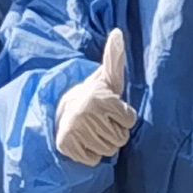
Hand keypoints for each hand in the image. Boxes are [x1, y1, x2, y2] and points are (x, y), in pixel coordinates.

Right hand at [54, 28, 135, 164]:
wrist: (63, 111)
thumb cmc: (95, 97)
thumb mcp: (108, 78)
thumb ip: (116, 58)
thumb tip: (117, 32)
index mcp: (101, 98)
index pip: (130, 122)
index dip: (123, 118)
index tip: (110, 111)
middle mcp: (86, 113)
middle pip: (121, 139)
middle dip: (114, 133)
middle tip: (101, 122)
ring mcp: (75, 129)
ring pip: (108, 151)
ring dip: (104, 145)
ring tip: (93, 131)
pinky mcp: (66, 145)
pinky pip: (93, 160)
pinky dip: (90, 155)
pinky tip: (84, 141)